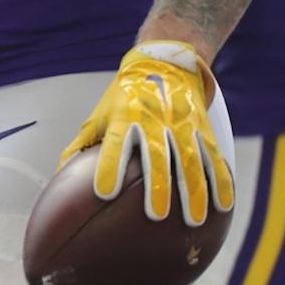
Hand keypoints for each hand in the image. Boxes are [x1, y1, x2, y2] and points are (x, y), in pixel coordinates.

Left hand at [60, 40, 234, 225]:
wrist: (163, 63)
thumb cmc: (124, 96)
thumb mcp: (100, 114)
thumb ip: (82, 143)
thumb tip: (61, 171)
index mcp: (124, 118)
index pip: (114, 144)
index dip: (108, 167)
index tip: (103, 193)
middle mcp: (153, 120)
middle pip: (156, 156)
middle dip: (157, 185)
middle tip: (156, 215)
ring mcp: (180, 124)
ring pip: (190, 160)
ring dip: (194, 191)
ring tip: (194, 220)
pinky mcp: (201, 127)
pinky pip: (213, 156)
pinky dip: (220, 180)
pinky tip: (223, 205)